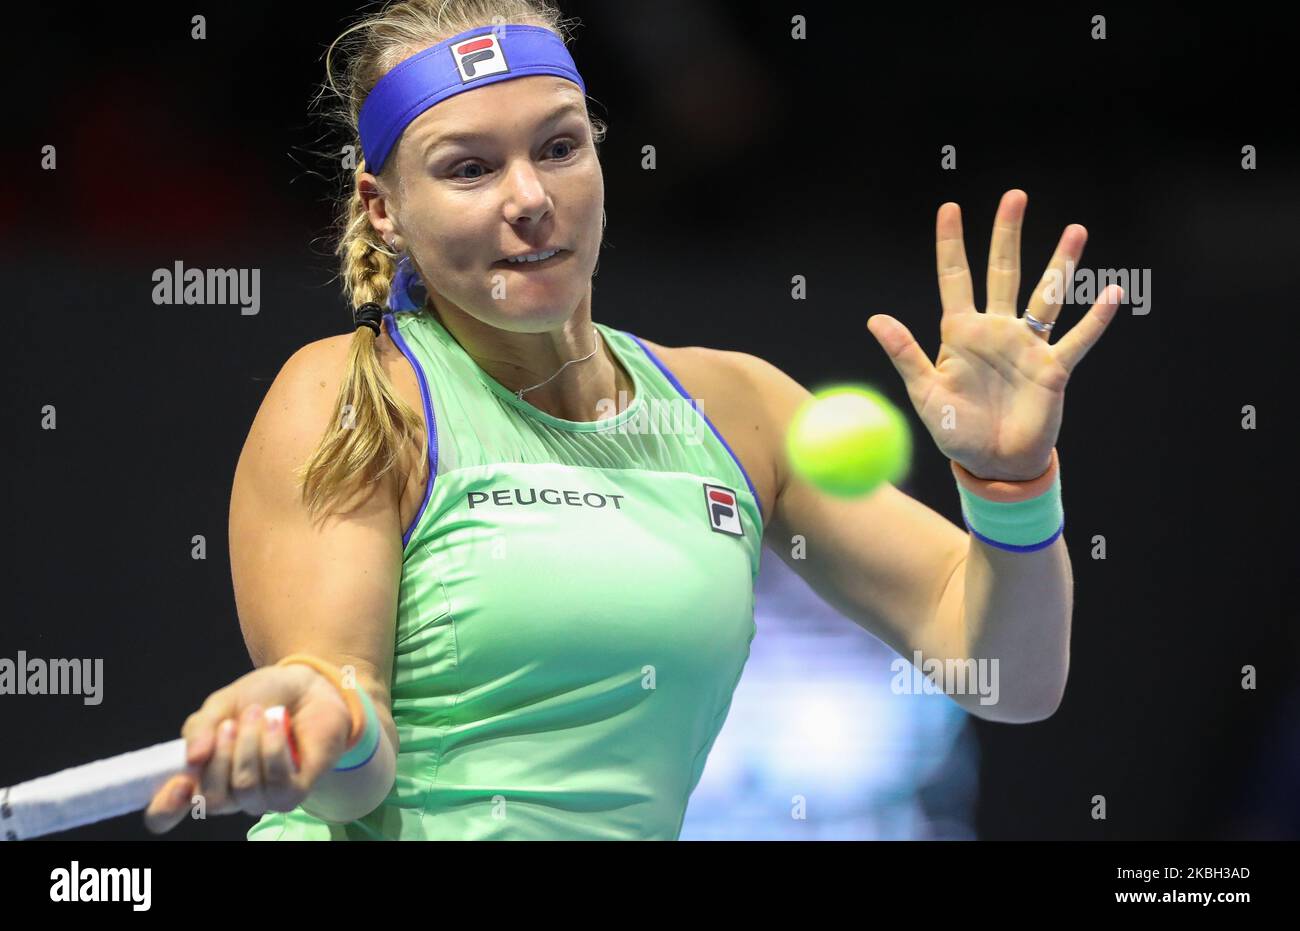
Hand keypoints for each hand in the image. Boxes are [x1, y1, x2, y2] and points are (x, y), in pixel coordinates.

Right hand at [143, 662, 353, 833]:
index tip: (179, 782)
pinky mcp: (294, 793)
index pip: (168, 813)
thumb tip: (191, 758)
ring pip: (245, 788)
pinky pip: (277, 782)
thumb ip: (199, 728)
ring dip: (250, 745)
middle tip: (232, 722)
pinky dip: (274, 747)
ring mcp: (263, 797)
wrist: (307, 685)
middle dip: (221, 756)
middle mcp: (230, 794)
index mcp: (202, 777)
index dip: (166, 808)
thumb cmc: (261, 698)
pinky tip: (278, 722)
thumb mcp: (220, 704)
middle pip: (212, 800)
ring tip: (258, 714)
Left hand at [866, 189, 1120, 480]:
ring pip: (1046, 296)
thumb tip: (874, 319)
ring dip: (1061, 264)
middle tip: (1014, 196)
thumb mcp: (925, 394)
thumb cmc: (956, 431)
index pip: (954, 278)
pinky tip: (1112, 292)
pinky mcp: (1053, 370)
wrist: (992, 464)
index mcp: (960, 333)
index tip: (949, 208)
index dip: (951, 244)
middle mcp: (996, 331)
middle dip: (1007, 235)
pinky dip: (1096, 319)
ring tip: (1076, 229)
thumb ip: (905, 354)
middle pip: (1003, 272)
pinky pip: (1077, 340)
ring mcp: (1027, 347)